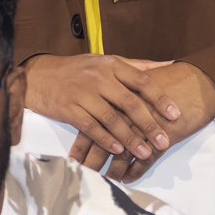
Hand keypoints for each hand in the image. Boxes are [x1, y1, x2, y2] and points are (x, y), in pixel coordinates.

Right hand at [25, 56, 214, 182]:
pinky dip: (106, 139)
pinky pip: (91, 127)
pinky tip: (118, 150)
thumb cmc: (78, 70)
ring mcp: (83, 93)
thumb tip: (171, 65)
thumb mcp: (107, 61)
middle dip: (149, 124)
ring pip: (111, 118)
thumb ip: (139, 65)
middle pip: (129, 103)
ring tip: (145, 152)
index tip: (175, 114)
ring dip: (130, 138)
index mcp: (112, 65)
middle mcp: (99, 77)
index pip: (141, 81)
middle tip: (164, 141)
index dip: (160, 98)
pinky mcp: (69, 108)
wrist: (40, 76)